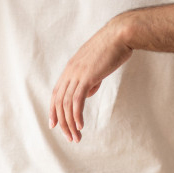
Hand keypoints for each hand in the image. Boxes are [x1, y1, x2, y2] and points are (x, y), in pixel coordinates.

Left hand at [49, 20, 132, 142]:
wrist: (119, 35)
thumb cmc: (112, 48)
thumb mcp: (97, 66)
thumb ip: (89, 80)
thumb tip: (86, 94)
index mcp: (71, 68)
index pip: (56, 93)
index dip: (54, 110)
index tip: (55, 125)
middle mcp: (70, 71)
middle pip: (59, 101)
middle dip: (62, 122)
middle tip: (69, 137)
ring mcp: (77, 74)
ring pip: (67, 104)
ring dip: (70, 123)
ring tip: (76, 137)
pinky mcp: (87, 76)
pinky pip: (77, 100)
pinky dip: (77, 115)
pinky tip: (80, 126)